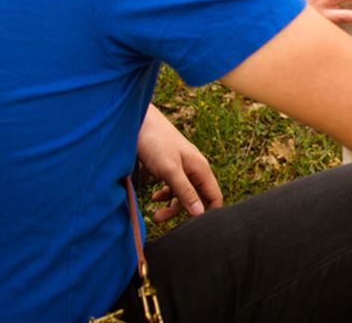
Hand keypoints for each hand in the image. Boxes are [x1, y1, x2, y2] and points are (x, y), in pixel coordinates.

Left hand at [135, 105, 223, 222]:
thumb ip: (185, 191)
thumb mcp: (170, 170)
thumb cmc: (155, 142)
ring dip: (169, 205)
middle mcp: (193, 169)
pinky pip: (172, 186)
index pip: (214, 196)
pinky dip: (164, 194)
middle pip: (196, 198)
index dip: (208, 213)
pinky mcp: (168, 167)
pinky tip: (153, 197)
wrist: (137, 122)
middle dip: (180, 212)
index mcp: (200, 168)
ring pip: (182, 194)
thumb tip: (199, 213)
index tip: (194, 228)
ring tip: (153, 213)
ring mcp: (181, 168)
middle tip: (159, 219)